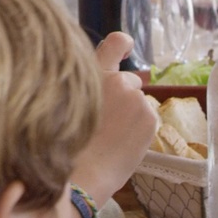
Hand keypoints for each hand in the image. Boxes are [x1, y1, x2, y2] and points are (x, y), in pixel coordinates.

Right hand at [72, 33, 157, 204]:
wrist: (80, 174)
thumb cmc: (67, 145)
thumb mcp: (69, 104)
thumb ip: (88, 89)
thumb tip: (105, 89)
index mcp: (91, 74)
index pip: (115, 42)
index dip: (123, 44)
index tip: (126, 48)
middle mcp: (116, 80)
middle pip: (129, 80)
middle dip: (124, 95)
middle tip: (109, 121)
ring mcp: (135, 97)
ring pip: (138, 102)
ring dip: (130, 114)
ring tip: (110, 137)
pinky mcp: (149, 115)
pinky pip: (147, 118)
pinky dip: (139, 129)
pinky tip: (121, 143)